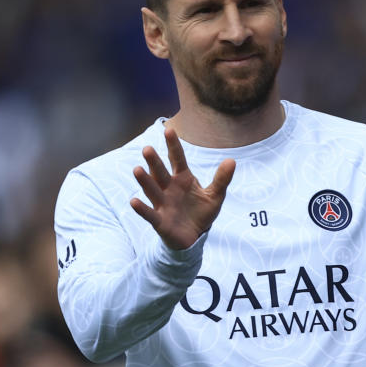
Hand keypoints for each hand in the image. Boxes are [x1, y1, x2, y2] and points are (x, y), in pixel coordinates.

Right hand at [130, 126, 234, 249]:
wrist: (194, 237)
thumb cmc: (201, 213)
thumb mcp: (215, 196)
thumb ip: (222, 179)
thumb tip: (232, 160)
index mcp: (183, 179)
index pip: (177, 159)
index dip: (173, 145)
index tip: (168, 129)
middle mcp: (169, 188)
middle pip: (161, 172)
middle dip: (154, 162)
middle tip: (147, 148)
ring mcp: (163, 203)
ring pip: (152, 190)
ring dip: (145, 181)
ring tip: (137, 170)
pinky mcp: (159, 220)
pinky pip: (149, 214)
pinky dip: (142, 209)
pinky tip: (133, 201)